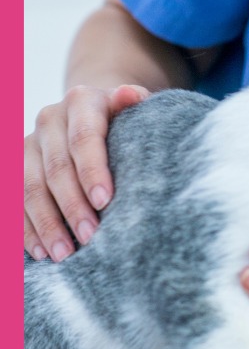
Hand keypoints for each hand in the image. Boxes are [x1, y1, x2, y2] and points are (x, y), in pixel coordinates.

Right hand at [24, 84, 149, 260]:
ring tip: (64, 254)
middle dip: (72, 206)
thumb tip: (129, 94)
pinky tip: (41, 251)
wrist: (92, 112)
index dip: (92, 170)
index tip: (105, 201)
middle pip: (56, 168)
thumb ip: (135, 103)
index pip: (84, 138)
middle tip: (90, 237)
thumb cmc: (124, 119)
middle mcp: (49, 119)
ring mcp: (28, 142)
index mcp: (81, 101)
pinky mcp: (13, 165)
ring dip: (46, 224)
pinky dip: (26, 229)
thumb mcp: (135, 108)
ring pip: (29, 187)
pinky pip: (13, 201)